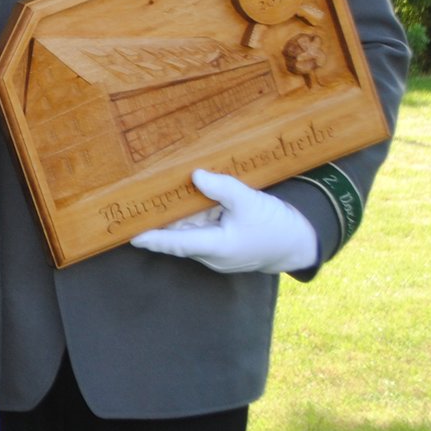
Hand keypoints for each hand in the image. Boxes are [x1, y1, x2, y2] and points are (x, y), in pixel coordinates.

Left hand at [130, 169, 318, 273]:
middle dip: (159, 222)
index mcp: (218, 247)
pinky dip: (191, 216)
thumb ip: (222, 188)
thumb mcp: (251, 202)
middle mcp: (212, 254)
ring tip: (151, 197)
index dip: (153, 238)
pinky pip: (200, 230)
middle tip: (134, 206)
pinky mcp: (221, 244)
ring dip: (176, 216)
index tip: (131, 235)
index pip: (177, 243)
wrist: (298, 243)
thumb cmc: (276, 226)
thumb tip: (195, 176)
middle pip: (179, 236)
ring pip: (189, 232)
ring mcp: (216, 251)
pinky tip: (181, 198)